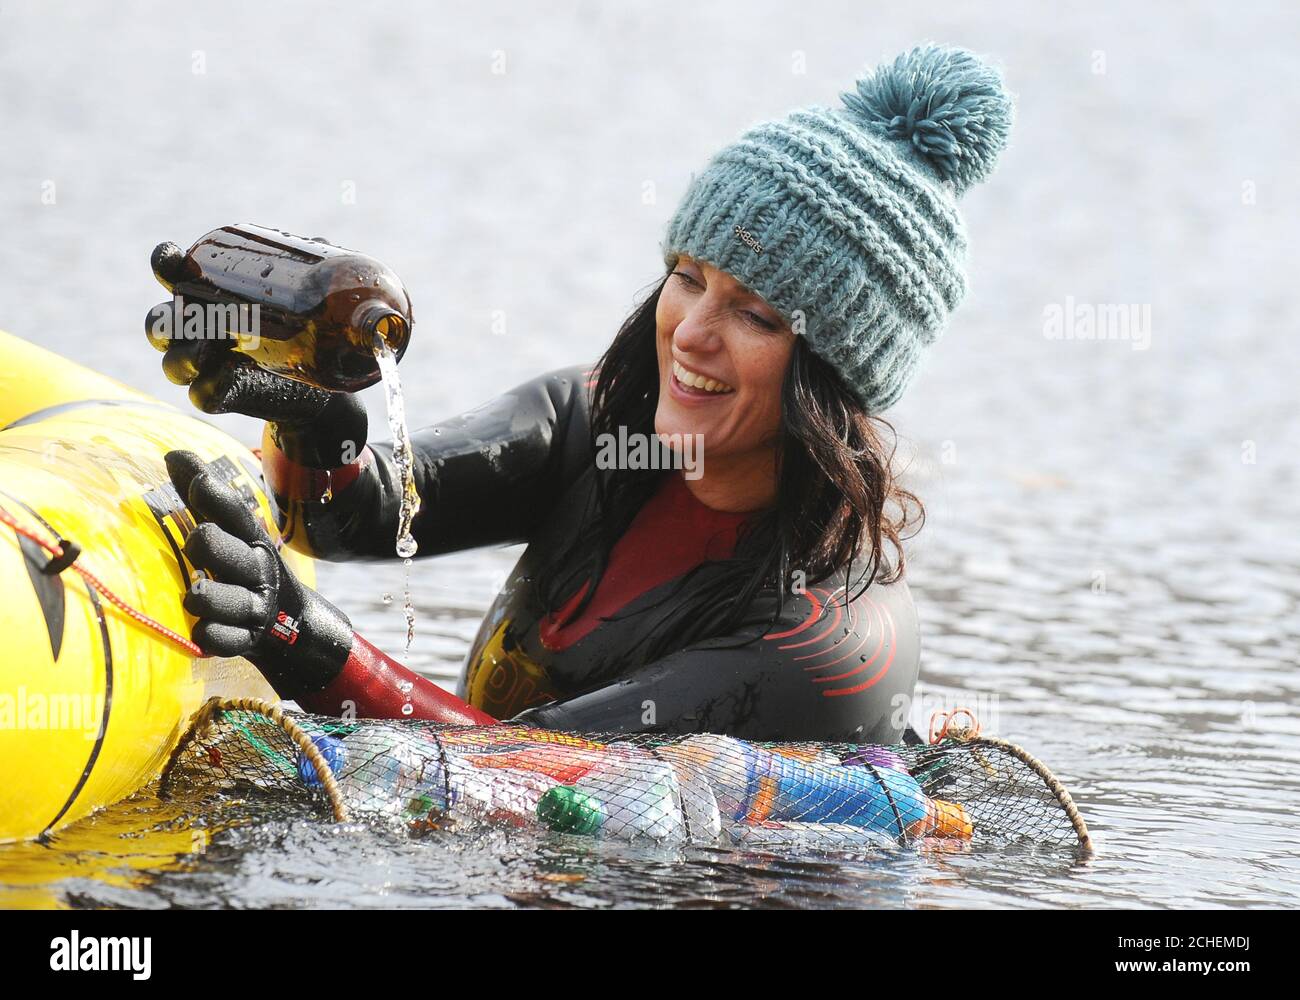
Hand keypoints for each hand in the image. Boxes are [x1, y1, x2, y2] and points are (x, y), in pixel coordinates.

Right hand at [144, 240, 349, 426]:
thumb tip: (317, 243)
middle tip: (193, 317)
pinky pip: (200, 395)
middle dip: (168, 320)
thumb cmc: (298, 326)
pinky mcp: (220, 395)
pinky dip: (209, 387)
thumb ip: (303, 270)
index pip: (170, 274)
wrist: (314, 384)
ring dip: (185, 357)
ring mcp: (204, 366)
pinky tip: (226, 377)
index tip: (171, 259)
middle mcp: (195, 329)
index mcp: (205, 294)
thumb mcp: (301, 295)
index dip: (164, 264)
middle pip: (158, 323)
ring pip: (173, 362)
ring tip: (209, 349)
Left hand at [167, 449, 352, 698]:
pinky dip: (213, 635)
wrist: (291, 627)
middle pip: (231, 553)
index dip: (216, 497)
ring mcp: (254, 607)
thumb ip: (200, 496)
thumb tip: (172, 453)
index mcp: (253, 541)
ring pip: (227, 600)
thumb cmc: (243, 569)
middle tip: (194, 542)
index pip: (237, 513)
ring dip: (207, 596)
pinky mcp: (247, 640)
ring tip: (195, 594)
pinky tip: (203, 630)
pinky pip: (226, 639)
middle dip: (209, 545)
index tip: (193, 478)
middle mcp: (257, 572)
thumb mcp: (232, 532)